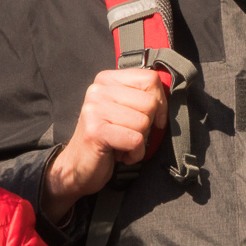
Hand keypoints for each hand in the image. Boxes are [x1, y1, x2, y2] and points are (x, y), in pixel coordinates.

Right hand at [43, 68, 168, 222]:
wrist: (77, 167)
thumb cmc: (107, 140)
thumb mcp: (124, 110)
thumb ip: (141, 97)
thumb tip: (168, 97)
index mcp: (106, 79)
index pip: (150, 78)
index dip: (160, 102)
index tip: (153, 118)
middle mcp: (98, 90)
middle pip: (150, 102)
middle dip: (147, 125)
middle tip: (128, 134)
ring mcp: (95, 109)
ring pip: (144, 122)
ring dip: (139, 141)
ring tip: (121, 144)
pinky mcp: (96, 131)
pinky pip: (136, 140)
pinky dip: (134, 153)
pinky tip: (119, 154)